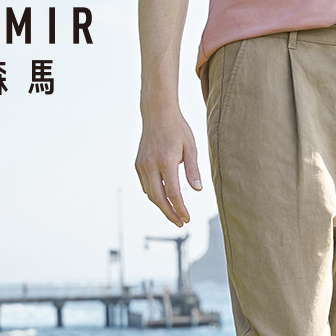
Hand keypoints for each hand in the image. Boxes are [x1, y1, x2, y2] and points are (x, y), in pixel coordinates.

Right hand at [135, 109, 201, 225]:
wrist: (157, 112)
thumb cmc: (178, 129)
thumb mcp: (191, 148)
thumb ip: (193, 170)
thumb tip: (198, 190)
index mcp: (166, 161)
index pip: (173, 193)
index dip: (180, 209)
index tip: (187, 219)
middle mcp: (150, 165)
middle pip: (159, 198)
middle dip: (170, 213)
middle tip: (180, 223)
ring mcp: (142, 165)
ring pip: (150, 194)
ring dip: (162, 206)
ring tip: (174, 214)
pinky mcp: (138, 164)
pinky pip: (146, 186)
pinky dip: (155, 195)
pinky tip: (165, 199)